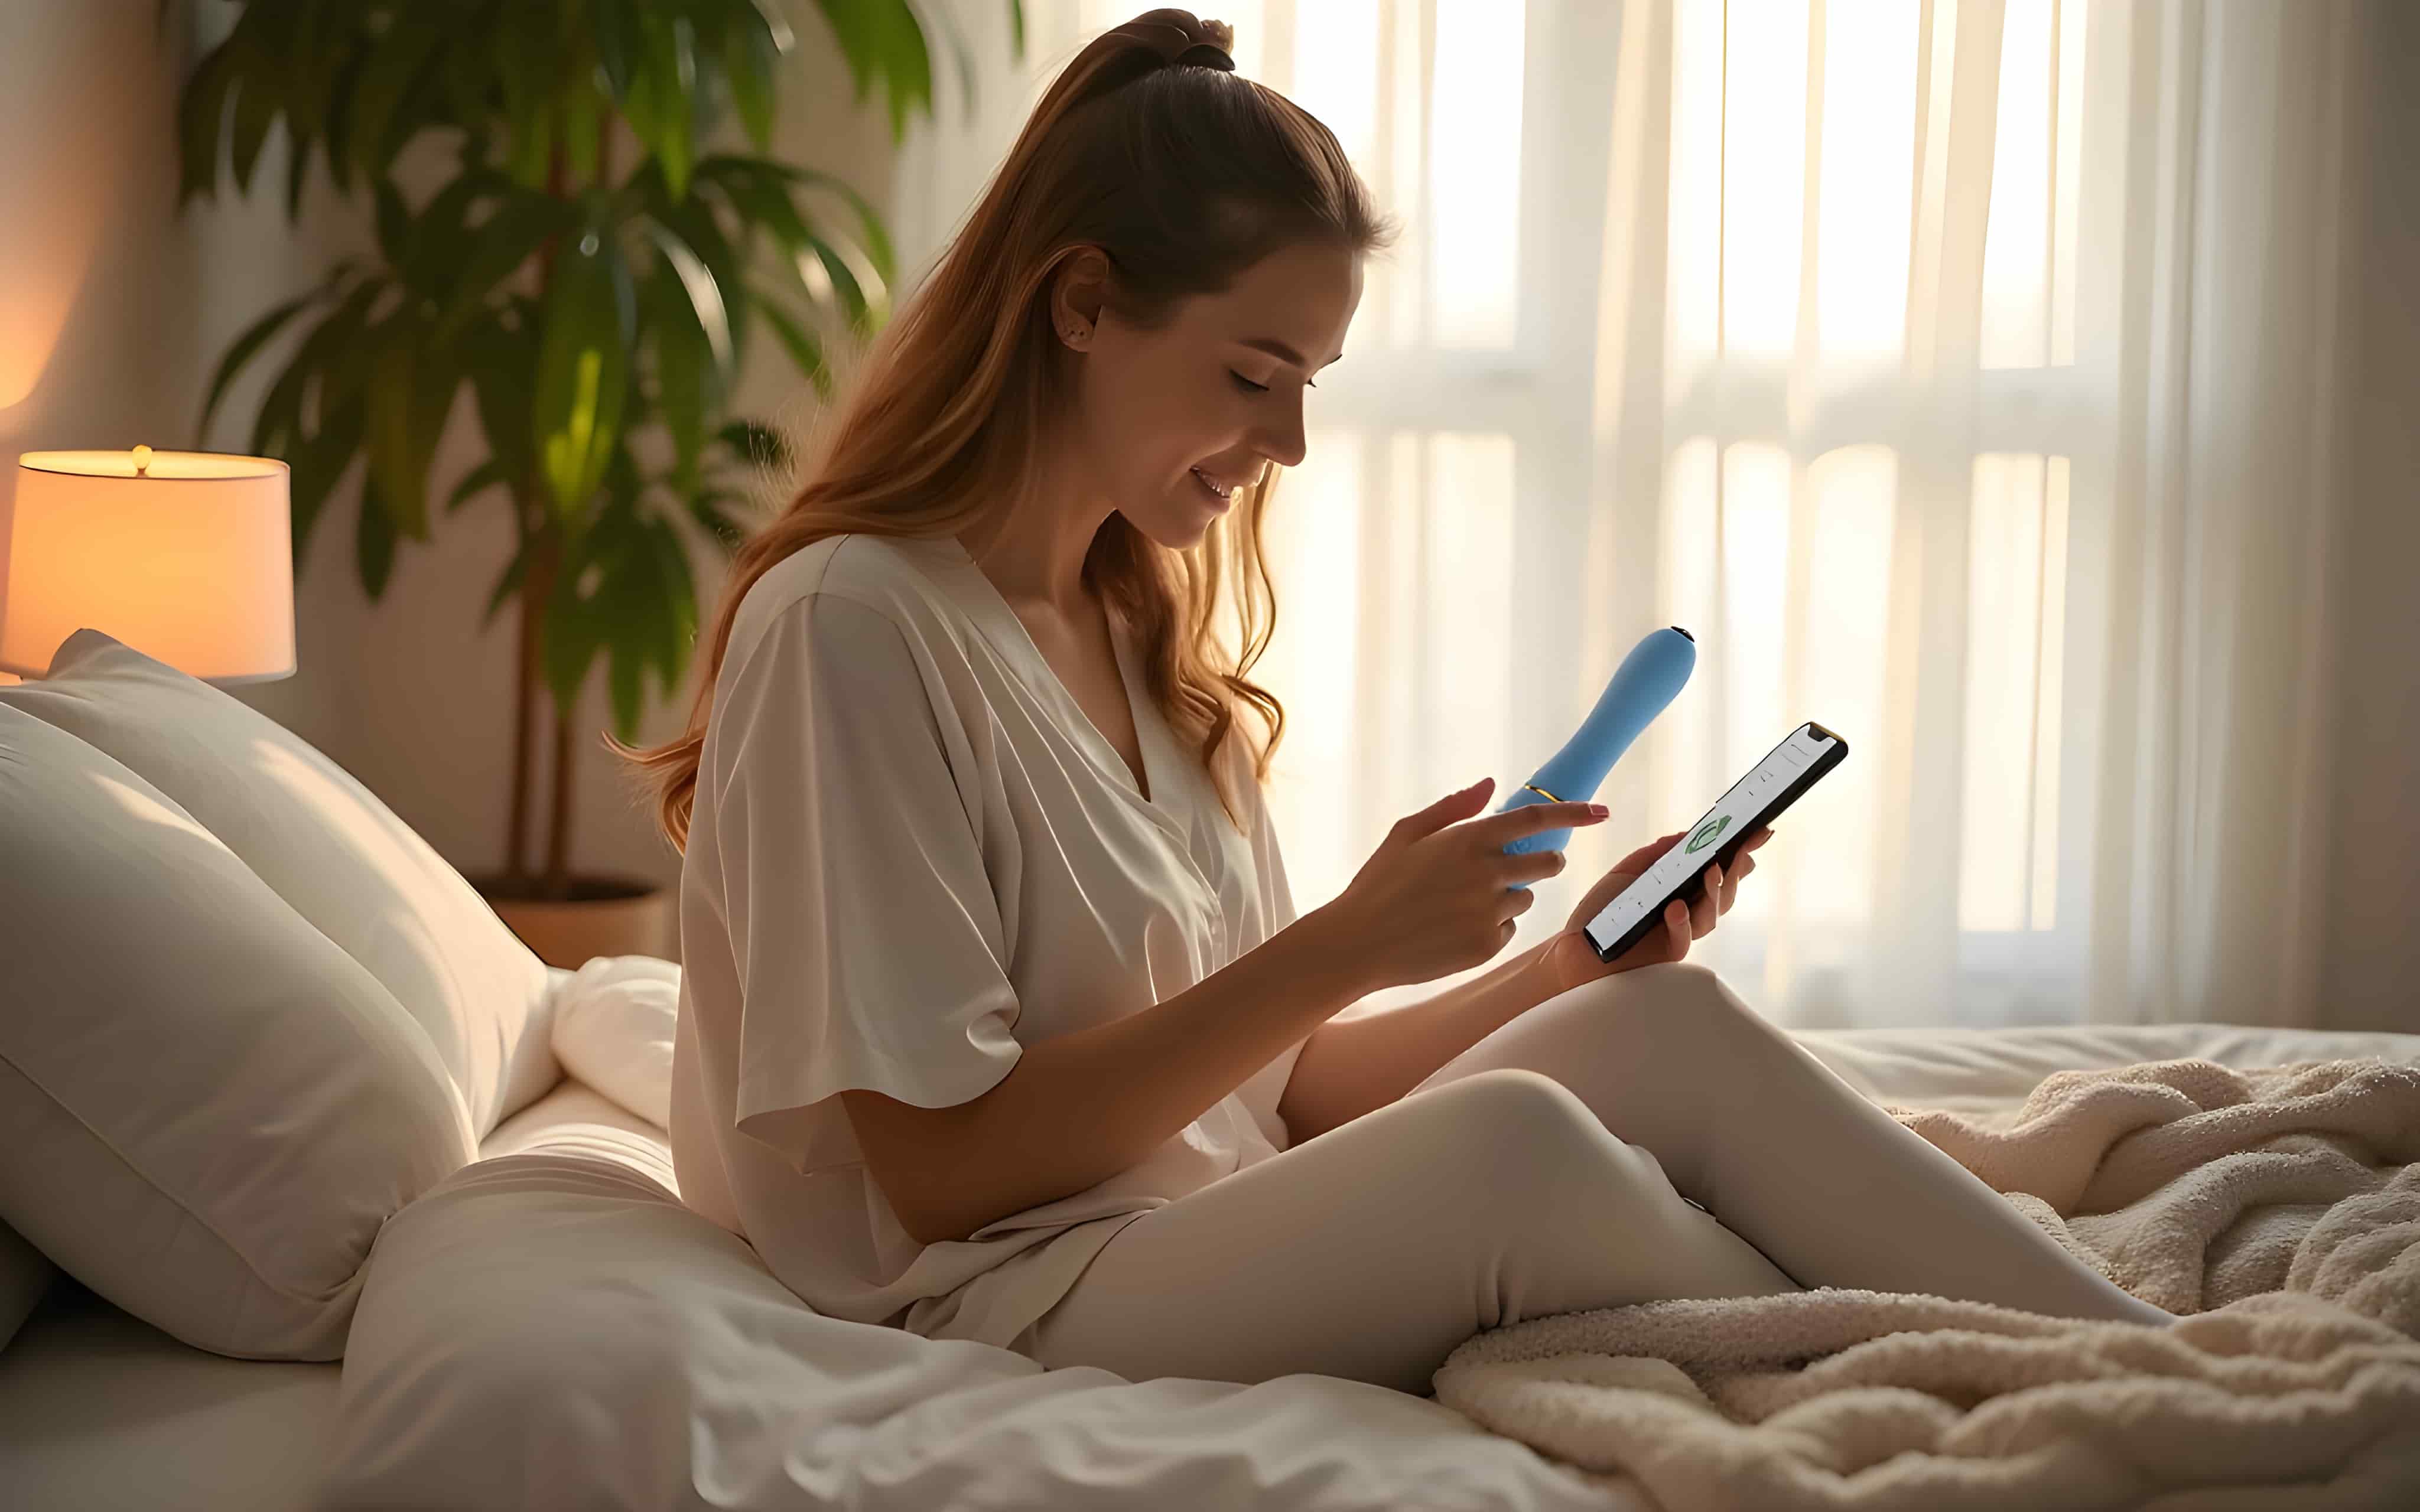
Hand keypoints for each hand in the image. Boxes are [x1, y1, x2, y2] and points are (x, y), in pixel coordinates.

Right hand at [1314, 778, 1609, 995]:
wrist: (1357, 944)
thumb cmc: (1378, 884)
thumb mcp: (1407, 834)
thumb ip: (1453, 807)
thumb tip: (1490, 785)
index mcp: (1468, 839)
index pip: (1536, 819)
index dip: (1575, 814)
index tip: (1602, 812)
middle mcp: (1486, 873)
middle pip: (1548, 862)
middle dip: (1544, 861)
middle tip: (1517, 868)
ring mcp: (1489, 912)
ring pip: (1526, 898)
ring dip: (1508, 897)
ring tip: (1461, 905)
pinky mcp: (1488, 946)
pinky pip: (1508, 929)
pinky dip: (1492, 927)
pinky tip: (1454, 928)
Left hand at [1533, 825, 1773, 995]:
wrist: (1575, 947)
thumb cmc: (1603, 911)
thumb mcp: (1627, 872)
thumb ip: (1656, 855)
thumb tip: (1685, 835)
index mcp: (1681, 888)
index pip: (1718, 869)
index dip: (1741, 852)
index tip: (1760, 830)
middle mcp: (1687, 910)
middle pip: (1724, 893)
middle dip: (1738, 869)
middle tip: (1744, 848)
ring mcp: (1680, 933)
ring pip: (1711, 916)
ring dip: (1716, 891)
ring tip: (1712, 870)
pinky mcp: (1666, 953)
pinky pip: (1682, 939)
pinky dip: (1681, 922)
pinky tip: (1676, 907)